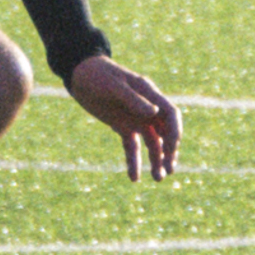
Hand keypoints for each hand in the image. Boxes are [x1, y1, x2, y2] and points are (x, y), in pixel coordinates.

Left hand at [67, 53, 180, 181]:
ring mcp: (136, 118)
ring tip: (158, 179)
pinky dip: (134, 161)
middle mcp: (147, 109)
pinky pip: (132, 147)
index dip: (174, 132)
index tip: (172, 149)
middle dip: (169, 151)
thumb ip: (133, 99)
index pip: (171, 115)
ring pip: (152, 143)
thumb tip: (154, 113)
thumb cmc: (98, 75)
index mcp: (149, 95)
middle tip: (168, 170)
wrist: (80, 75)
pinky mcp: (123, 127)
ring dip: (156, 160)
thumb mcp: (114, 86)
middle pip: (165, 133)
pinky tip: (134, 177)